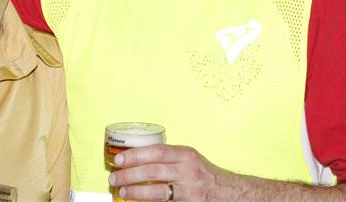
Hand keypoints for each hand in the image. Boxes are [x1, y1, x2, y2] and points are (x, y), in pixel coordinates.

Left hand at [109, 144, 245, 200]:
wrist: (231, 193)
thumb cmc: (207, 176)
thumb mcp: (191, 160)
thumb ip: (170, 158)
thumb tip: (139, 159)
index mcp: (186, 154)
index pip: (156, 152)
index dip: (135, 155)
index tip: (120, 159)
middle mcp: (188, 170)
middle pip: (152, 171)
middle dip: (129, 174)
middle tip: (114, 177)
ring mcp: (189, 189)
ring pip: (156, 191)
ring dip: (135, 191)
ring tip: (122, 191)